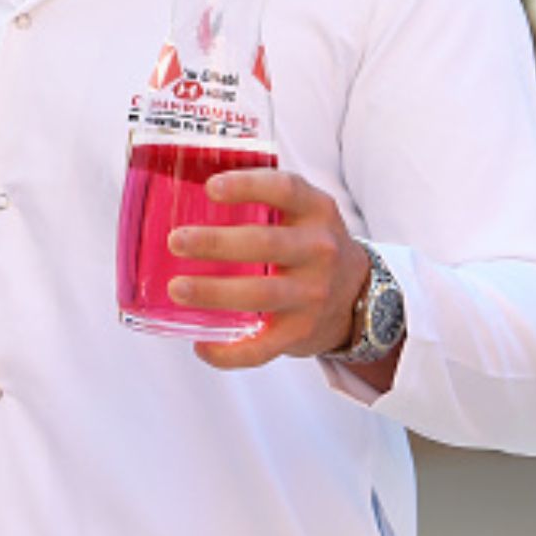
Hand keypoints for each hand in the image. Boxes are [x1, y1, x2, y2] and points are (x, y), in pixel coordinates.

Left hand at [164, 168, 373, 371]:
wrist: (360, 296)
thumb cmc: (307, 244)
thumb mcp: (301, 211)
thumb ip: (259, 196)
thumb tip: (179, 183)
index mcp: (315, 211)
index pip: (285, 190)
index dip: (248, 185)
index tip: (210, 187)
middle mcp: (319, 250)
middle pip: (266, 244)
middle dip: (217, 243)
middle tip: (176, 241)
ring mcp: (313, 294)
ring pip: (262, 295)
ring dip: (215, 292)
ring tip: (177, 288)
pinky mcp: (302, 333)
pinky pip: (264, 347)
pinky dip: (230, 352)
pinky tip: (201, 345)